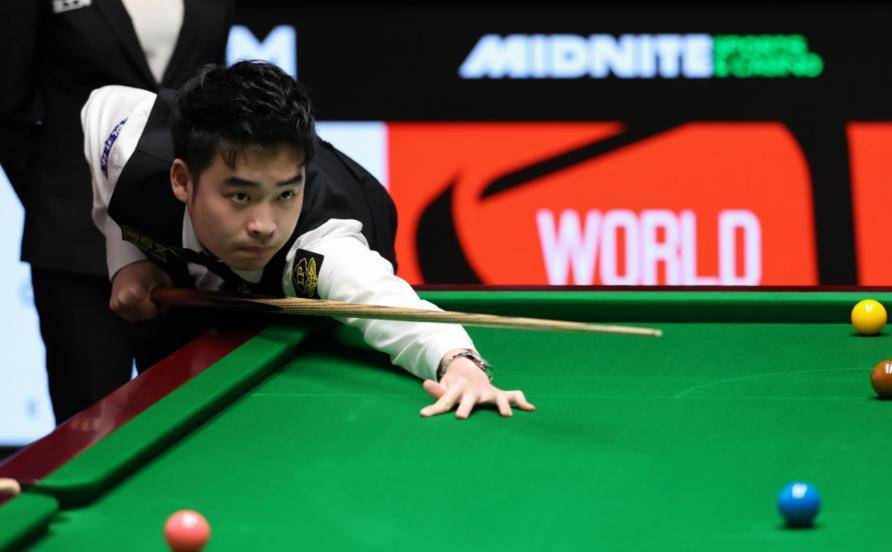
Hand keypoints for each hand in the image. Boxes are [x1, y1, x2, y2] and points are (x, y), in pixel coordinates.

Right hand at [109, 260, 172, 321]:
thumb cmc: (144, 270)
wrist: (127, 264)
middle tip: (151, 300)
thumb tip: (167, 308)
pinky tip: (135, 301)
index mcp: (137, 293)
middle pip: (143, 317)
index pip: (151, 314)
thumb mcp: (163, 279)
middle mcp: (125, 300)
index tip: (158, 303)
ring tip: (143, 300)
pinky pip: (128, 315)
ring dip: (141, 312)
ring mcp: (117, 303)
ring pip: (135, 318)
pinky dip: (133, 311)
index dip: (157, 309)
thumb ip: (169, 295)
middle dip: (149, 311)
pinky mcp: (113, 305)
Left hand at [420, 353, 535, 418]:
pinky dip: (522, 401)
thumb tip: (425, 384)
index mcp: (457, 390)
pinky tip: (530, 408)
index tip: (424, 414)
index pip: (445, 400)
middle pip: (469, 399)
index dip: (434, 408)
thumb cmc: (453, 389)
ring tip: (506, 415)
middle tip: (461, 417)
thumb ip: (437, 392)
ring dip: (502, 405)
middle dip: (465, 407)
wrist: (467, 373)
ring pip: (496, 397)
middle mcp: (474, 391)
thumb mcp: (443, 389)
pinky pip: (513, 395)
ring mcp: (488, 392)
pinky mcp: (500, 394)